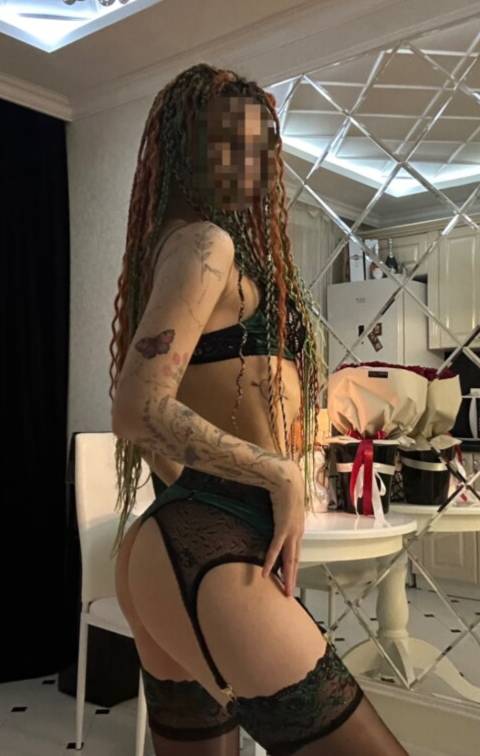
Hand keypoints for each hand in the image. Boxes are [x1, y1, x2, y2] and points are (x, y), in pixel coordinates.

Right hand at [263, 460, 304, 596]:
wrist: (288, 479)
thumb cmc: (286, 489)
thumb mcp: (285, 507)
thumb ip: (282, 516)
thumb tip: (277, 518)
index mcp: (298, 530)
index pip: (295, 553)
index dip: (292, 567)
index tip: (289, 579)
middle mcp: (297, 533)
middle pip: (295, 561)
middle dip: (292, 578)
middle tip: (288, 594)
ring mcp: (291, 532)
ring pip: (289, 559)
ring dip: (286, 576)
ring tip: (284, 591)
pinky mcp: (283, 528)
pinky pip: (275, 549)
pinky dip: (270, 562)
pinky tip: (266, 573)